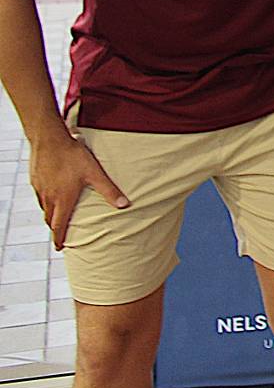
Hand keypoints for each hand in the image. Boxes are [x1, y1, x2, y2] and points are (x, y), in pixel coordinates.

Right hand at [29, 132, 126, 248]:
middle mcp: (49, 197)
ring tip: (57, 218)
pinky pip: (39, 196)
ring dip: (50, 215)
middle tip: (60, 235)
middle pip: (49, 219)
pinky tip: (51, 196)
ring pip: (44, 208)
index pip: (59, 226)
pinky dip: (45, 202)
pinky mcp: (35, 179)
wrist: (49, 139)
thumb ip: (109, 190)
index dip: (59, 238)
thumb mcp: (95, 173)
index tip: (60, 248)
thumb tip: (124, 205)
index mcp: (62, 199)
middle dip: (55, 229)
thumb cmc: (73, 155)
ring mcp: (40, 188)